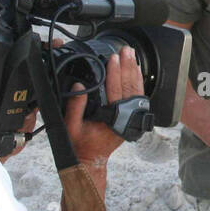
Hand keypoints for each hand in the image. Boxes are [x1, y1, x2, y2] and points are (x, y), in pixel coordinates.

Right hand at [63, 46, 143, 163]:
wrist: (90, 160)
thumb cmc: (80, 145)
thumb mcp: (71, 127)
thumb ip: (75, 106)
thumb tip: (78, 86)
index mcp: (113, 119)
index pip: (116, 90)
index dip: (115, 73)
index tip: (114, 58)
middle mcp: (126, 118)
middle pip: (129, 87)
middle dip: (127, 66)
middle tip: (126, 50)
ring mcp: (131, 118)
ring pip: (136, 91)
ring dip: (134, 71)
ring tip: (132, 56)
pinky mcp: (132, 118)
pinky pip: (138, 97)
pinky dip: (137, 82)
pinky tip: (136, 71)